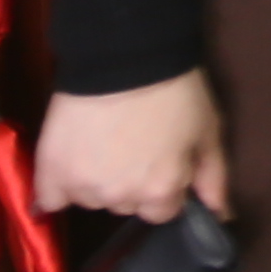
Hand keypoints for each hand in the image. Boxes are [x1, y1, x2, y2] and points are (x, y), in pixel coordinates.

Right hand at [34, 70, 227, 223]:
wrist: (126, 54)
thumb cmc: (174, 90)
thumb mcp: (208, 130)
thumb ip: (214, 178)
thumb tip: (221, 217)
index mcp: (161, 193)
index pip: (162, 211)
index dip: (162, 185)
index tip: (158, 159)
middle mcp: (121, 198)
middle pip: (126, 204)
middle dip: (131, 182)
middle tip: (131, 144)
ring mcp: (84, 187)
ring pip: (92, 199)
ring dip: (97, 180)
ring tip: (102, 142)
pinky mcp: (52, 171)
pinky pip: (49, 199)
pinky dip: (57, 188)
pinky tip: (68, 165)